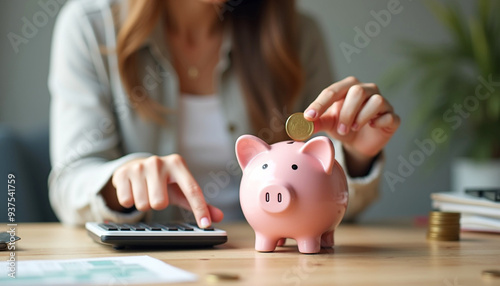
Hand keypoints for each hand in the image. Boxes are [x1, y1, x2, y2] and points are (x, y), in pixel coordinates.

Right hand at [105, 154, 223, 227]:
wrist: (135, 166)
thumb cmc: (163, 181)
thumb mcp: (181, 189)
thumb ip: (199, 203)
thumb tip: (218, 217)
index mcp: (178, 164)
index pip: (192, 190)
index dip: (199, 209)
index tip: (205, 225)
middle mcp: (159, 162)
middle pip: (160, 203)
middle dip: (158, 204)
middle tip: (156, 194)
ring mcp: (139, 166)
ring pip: (143, 204)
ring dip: (144, 203)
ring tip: (145, 191)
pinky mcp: (122, 173)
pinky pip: (127, 201)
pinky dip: (130, 200)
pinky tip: (133, 190)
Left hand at [304, 76, 399, 174]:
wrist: (360, 143)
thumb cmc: (343, 126)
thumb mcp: (328, 123)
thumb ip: (315, 122)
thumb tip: (298, 126)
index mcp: (347, 87)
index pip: (332, 91)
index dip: (320, 104)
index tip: (309, 117)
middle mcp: (366, 89)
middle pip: (357, 92)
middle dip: (346, 113)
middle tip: (340, 130)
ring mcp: (382, 101)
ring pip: (375, 101)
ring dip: (361, 117)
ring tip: (353, 129)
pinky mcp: (392, 116)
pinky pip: (389, 115)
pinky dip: (378, 122)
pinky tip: (372, 127)